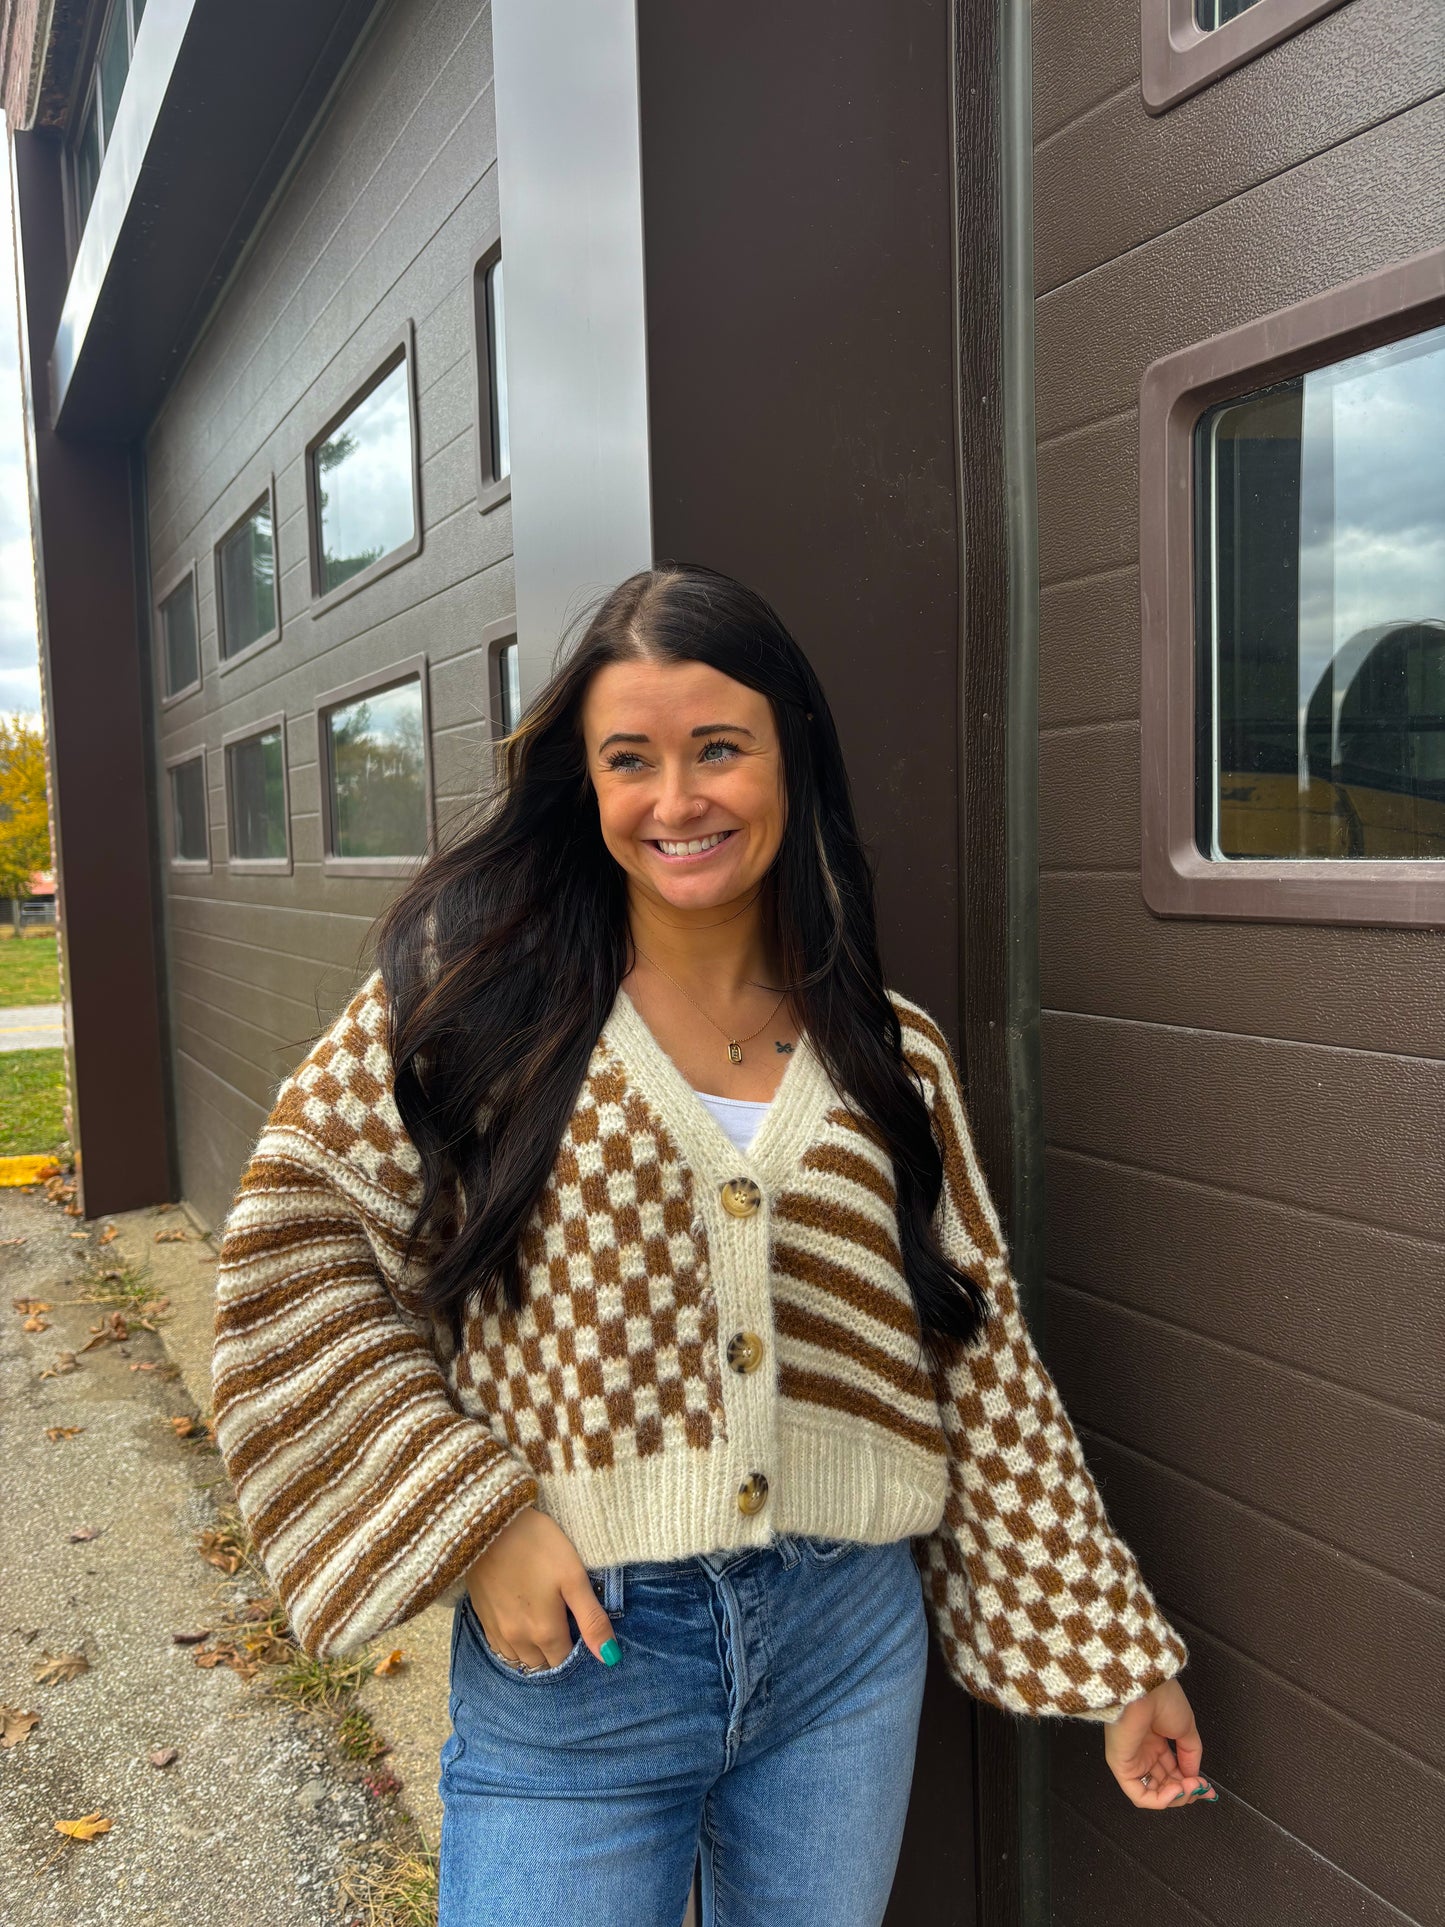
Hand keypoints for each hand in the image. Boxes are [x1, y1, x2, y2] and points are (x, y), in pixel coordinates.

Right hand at [464, 1504, 619, 1669]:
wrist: (488, 1526)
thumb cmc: (537, 1546)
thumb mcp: (573, 1577)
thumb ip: (591, 1619)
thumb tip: (610, 1657)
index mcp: (545, 1633)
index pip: (566, 1661)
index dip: (578, 1651)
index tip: (583, 1630)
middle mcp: (519, 1641)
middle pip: (544, 1664)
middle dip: (557, 1653)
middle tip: (566, 1625)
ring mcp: (498, 1632)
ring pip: (521, 1659)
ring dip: (535, 1652)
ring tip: (545, 1626)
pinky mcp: (482, 1619)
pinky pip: (501, 1648)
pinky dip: (514, 1645)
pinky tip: (522, 1624)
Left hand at [1103, 1680, 1216, 1809]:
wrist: (1145, 1689)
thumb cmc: (1162, 1699)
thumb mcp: (1186, 1728)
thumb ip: (1190, 1756)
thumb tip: (1194, 1777)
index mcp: (1155, 1740)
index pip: (1172, 1771)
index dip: (1190, 1782)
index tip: (1206, 1787)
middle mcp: (1143, 1751)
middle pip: (1165, 1784)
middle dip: (1186, 1791)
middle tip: (1200, 1788)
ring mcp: (1132, 1759)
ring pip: (1153, 1793)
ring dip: (1176, 1796)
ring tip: (1190, 1787)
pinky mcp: (1121, 1766)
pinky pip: (1139, 1794)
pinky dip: (1160, 1800)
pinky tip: (1175, 1791)